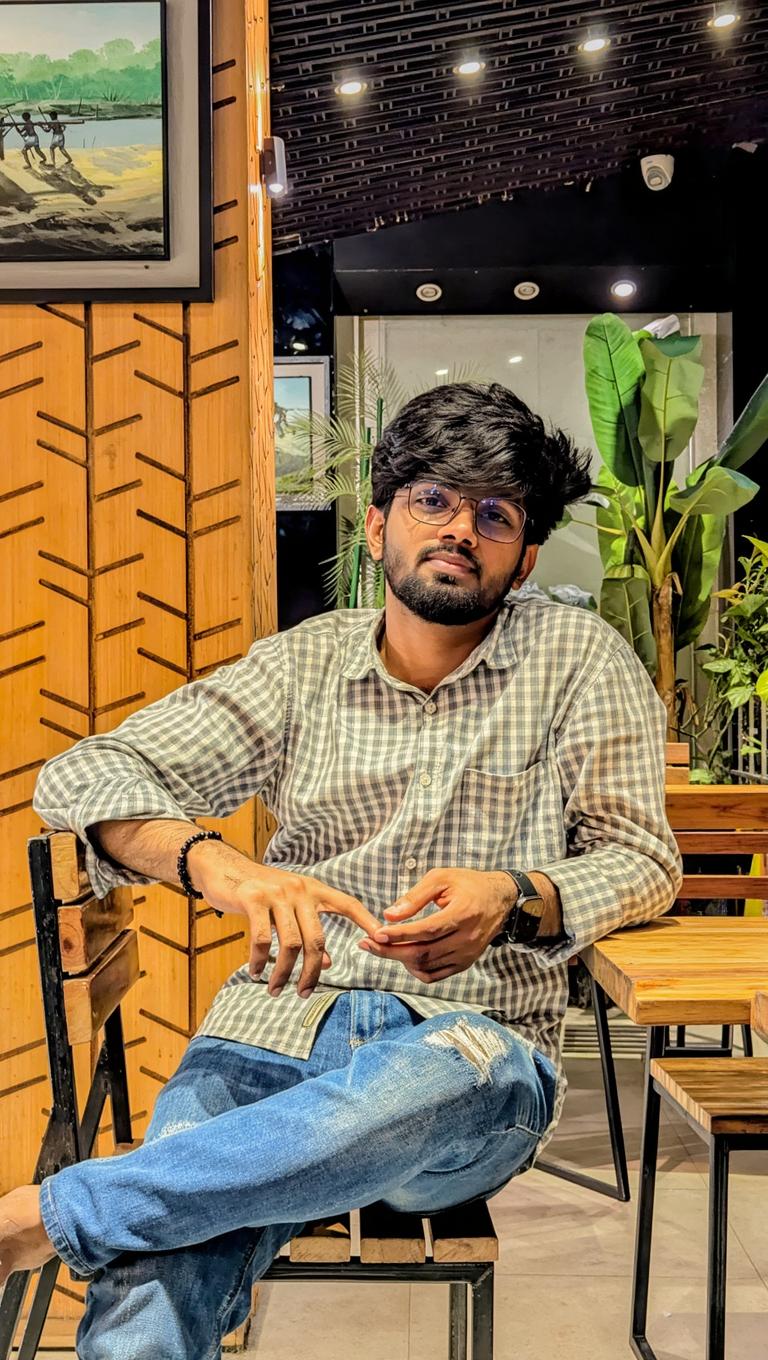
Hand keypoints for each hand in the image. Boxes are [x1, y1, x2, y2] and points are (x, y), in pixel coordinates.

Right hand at [188, 841, 381, 997]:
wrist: (225, 867)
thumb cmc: (261, 891)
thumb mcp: (289, 907)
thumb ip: (310, 931)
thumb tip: (329, 964)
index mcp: (313, 889)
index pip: (348, 904)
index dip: (366, 920)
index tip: (381, 939)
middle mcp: (300, 890)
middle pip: (317, 939)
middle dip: (312, 972)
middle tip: (304, 994)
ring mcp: (277, 894)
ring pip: (290, 944)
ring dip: (283, 973)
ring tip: (275, 990)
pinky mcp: (253, 899)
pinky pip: (262, 938)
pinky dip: (259, 960)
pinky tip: (255, 972)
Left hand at [356, 868, 517, 983]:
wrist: (500, 899)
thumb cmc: (468, 884)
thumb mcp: (442, 878)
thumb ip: (415, 897)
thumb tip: (389, 915)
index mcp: (463, 914)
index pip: (427, 930)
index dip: (400, 934)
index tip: (376, 933)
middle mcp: (467, 938)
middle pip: (423, 953)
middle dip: (391, 951)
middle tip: (367, 944)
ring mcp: (467, 954)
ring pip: (427, 966)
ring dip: (400, 960)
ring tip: (381, 947)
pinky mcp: (466, 963)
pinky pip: (436, 975)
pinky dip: (416, 969)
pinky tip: (404, 956)